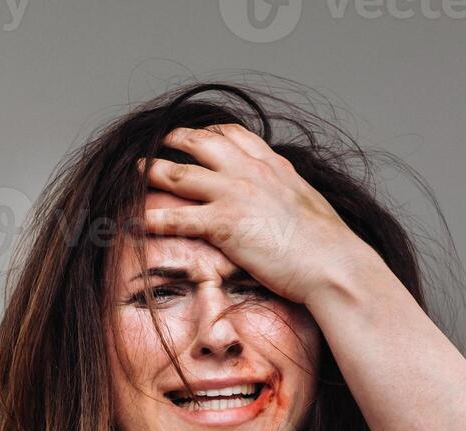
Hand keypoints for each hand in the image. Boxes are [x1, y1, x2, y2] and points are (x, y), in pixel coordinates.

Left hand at [138, 124, 377, 306]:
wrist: (332, 262)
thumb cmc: (326, 244)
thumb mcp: (308, 205)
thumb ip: (288, 193)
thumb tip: (286, 198)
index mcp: (272, 166)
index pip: (235, 136)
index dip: (211, 132)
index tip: (198, 134)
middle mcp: (250, 172)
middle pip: (202, 144)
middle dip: (175, 139)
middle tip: (157, 141)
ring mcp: (234, 195)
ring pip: (181, 173)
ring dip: (152, 169)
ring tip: (133, 169)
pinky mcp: (223, 224)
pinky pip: (178, 217)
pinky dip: (153, 218)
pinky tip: (135, 221)